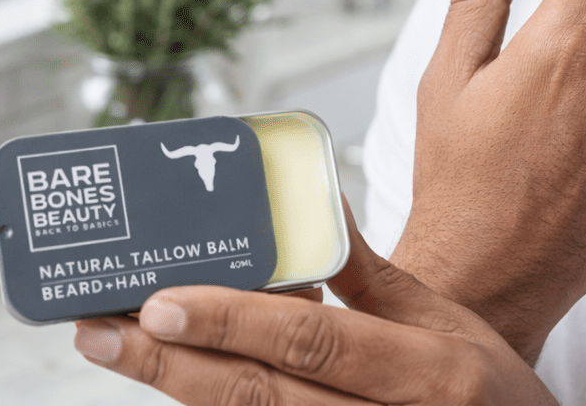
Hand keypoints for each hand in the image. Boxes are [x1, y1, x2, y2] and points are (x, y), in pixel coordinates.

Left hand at [73, 202, 558, 404]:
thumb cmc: (486, 387)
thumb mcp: (443, 321)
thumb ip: (372, 271)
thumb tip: (322, 200)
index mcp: (424, 370)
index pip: (312, 342)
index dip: (235, 320)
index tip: (163, 297)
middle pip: (260, 397)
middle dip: (171, 362)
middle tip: (99, 329)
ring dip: (180, 386)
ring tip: (119, 348)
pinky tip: (178, 377)